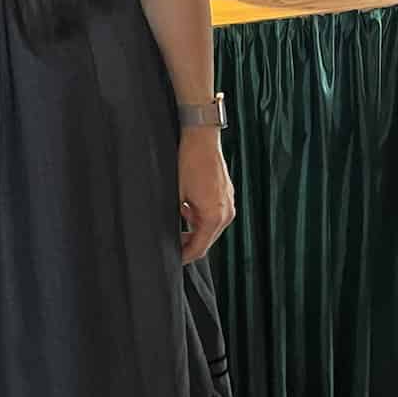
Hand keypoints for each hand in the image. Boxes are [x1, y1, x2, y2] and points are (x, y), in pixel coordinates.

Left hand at [178, 127, 234, 263]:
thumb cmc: (188, 162)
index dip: (184, 256)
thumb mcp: (176, 195)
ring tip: (175, 222)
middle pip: (207, 240)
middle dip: (189, 243)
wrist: (201, 137)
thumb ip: (174, 218)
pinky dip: (201, 217)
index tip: (173, 259)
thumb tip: (168, 233)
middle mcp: (226, 213)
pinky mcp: (227, 195)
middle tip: (171, 243)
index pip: (199, 248)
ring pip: (210, 227)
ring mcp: (229, 203)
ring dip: (194, 229)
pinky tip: (186, 208)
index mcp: (214, 216)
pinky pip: (214, 214)